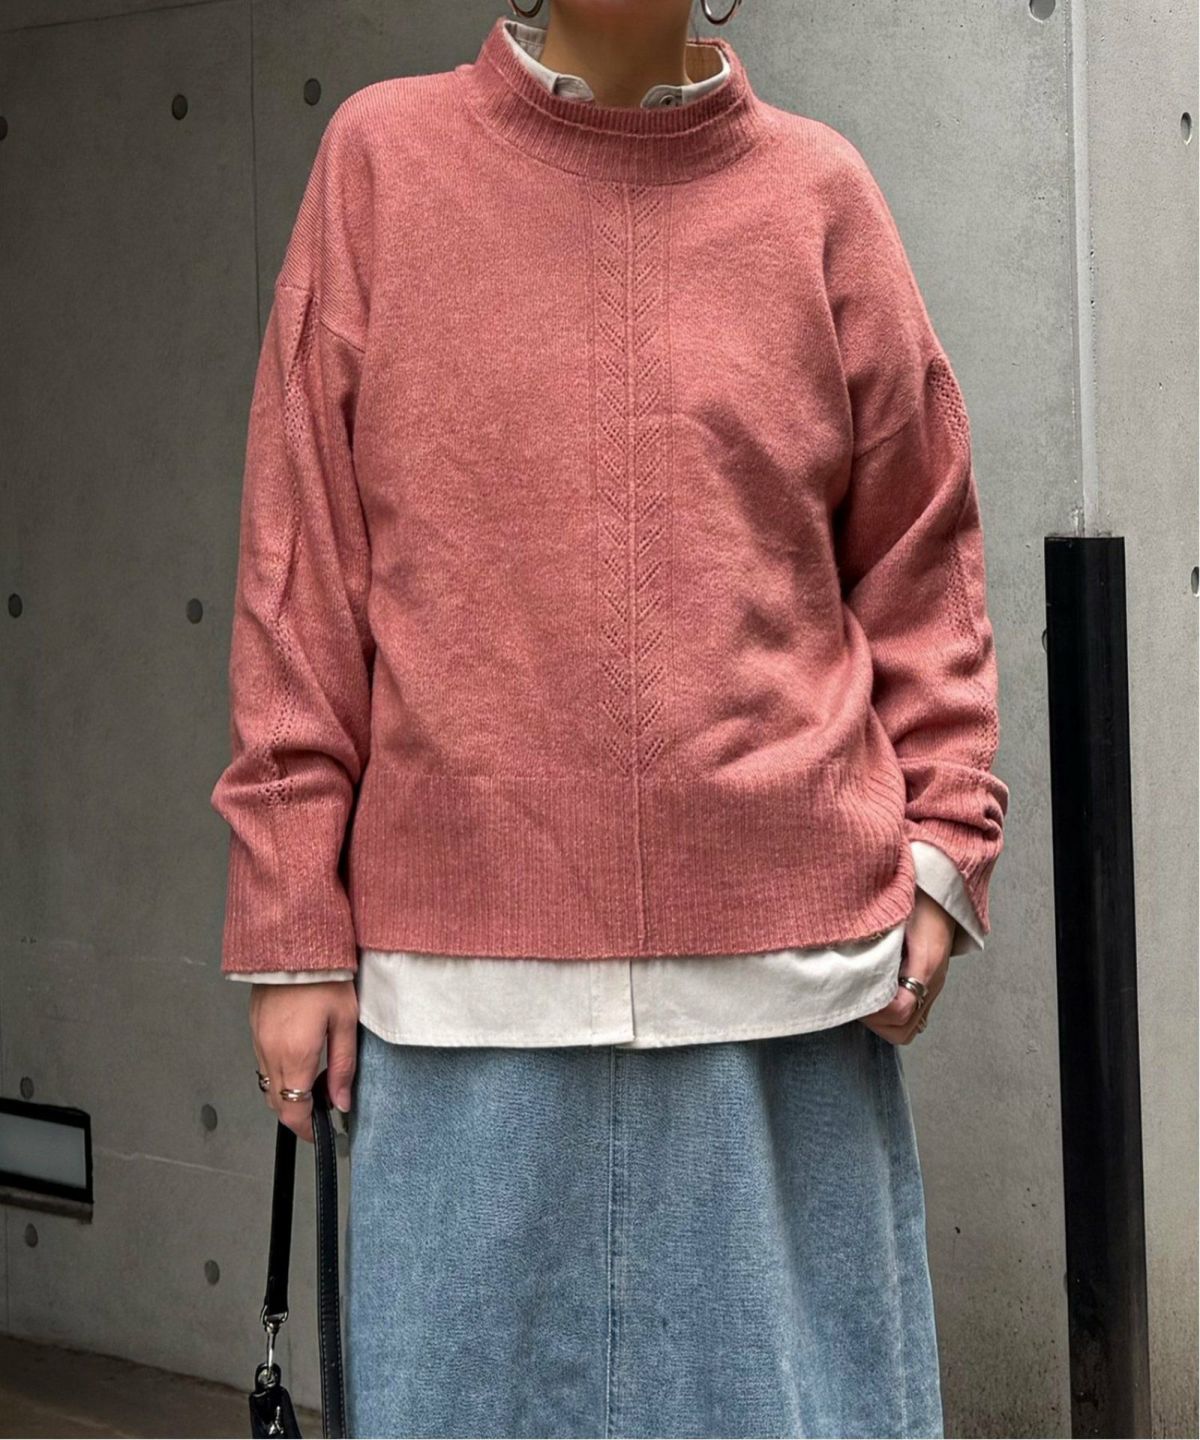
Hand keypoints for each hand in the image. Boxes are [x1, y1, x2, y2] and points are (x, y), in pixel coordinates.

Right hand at [250, 979, 357, 1142]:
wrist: (294, 940)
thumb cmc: (324, 975)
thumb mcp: (345, 1021)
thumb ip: (342, 1066)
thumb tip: (342, 1101)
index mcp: (294, 1054)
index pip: (293, 1111)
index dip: (307, 1129)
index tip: (320, 1131)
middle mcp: (269, 1051)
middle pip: (277, 1102)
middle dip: (298, 1112)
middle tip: (322, 1108)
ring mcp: (258, 1039)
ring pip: (267, 1083)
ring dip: (287, 1092)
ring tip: (314, 1081)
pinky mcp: (254, 1026)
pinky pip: (262, 1061)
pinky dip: (278, 1070)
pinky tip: (298, 1057)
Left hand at [857, 891, 954, 1044]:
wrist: (946, 882)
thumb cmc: (919, 894)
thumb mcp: (896, 909)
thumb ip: (875, 933)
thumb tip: (846, 956)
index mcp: (926, 964)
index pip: (899, 1010)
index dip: (874, 1008)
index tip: (854, 993)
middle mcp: (933, 980)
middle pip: (903, 1029)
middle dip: (875, 1020)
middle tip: (854, 997)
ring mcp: (933, 983)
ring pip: (907, 1027)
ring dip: (882, 1020)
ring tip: (863, 996)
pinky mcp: (929, 982)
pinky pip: (913, 1014)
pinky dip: (892, 1012)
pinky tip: (877, 992)